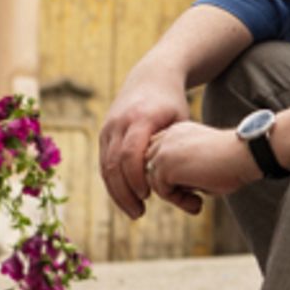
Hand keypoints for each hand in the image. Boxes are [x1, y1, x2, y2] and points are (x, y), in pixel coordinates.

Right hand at [99, 70, 190, 219]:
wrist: (152, 76)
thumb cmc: (173, 103)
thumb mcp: (180, 121)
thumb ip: (176, 149)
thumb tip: (185, 183)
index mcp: (140, 118)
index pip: (130, 155)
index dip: (136, 179)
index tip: (148, 196)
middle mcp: (119, 122)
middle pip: (114, 164)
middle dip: (124, 193)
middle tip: (138, 213)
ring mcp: (108, 127)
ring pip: (105, 166)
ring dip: (117, 192)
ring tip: (134, 211)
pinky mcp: (104, 132)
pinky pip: (104, 162)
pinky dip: (113, 182)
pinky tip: (126, 196)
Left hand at [144, 121, 258, 211]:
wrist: (245, 154)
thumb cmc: (232, 161)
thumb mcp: (203, 161)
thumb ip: (184, 169)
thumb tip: (167, 188)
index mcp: (178, 131)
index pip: (159, 155)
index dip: (171, 175)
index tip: (192, 189)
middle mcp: (167, 136)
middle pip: (152, 168)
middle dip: (169, 186)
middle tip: (193, 200)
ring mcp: (163, 149)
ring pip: (155, 181)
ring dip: (174, 196)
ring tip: (197, 202)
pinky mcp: (164, 165)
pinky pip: (162, 191)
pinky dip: (179, 201)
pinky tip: (198, 201)